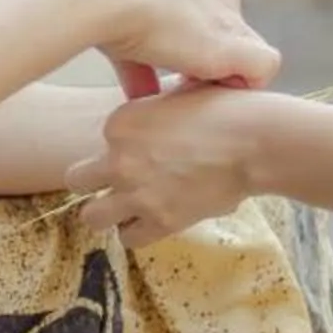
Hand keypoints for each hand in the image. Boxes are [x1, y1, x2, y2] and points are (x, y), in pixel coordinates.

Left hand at [63, 83, 283, 246]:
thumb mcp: (177, 92)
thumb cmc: (224, 108)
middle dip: (94, 183)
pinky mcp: (159, 221)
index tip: (143, 150)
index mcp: (119, 122)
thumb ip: (152, 111)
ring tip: (130, 208)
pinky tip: (154, 220)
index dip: (119, 148)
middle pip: (77, 180)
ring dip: (109, 213)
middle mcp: (118, 159)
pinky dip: (138, 232)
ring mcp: (136, 194)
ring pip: (92, 217)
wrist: (255, 140)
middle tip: (118, 183)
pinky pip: (129, 239)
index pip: (100, 141)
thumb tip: (153, 122)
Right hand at [66, 0, 278, 97]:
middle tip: (191, 91)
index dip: (199, 51)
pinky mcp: (232, 46)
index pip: (211, 18)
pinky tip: (220, 102)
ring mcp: (227, 17)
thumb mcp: (121, 32)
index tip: (178, 75)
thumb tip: (137, 98)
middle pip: (232, 35)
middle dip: (216, 64)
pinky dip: (247, 86)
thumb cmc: (97, 4)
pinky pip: (264, 68)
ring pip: (250, 52)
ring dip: (229, 77)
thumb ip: (138, 66)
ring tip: (208, 99)